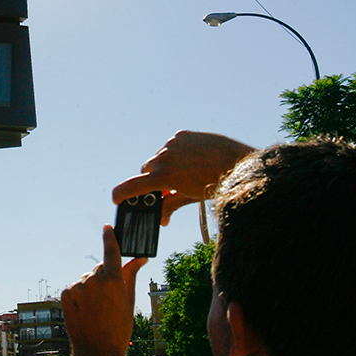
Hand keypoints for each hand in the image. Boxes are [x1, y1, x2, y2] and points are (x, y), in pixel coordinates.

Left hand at [61, 225, 147, 355]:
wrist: (98, 352)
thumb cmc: (119, 329)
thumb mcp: (128, 301)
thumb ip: (130, 276)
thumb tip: (139, 259)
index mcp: (113, 280)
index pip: (111, 251)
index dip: (109, 238)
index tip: (107, 228)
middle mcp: (93, 280)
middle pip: (99, 268)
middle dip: (104, 275)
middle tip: (110, 296)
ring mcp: (77, 287)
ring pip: (86, 279)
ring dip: (91, 287)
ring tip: (97, 309)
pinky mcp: (65, 294)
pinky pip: (74, 288)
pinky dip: (79, 294)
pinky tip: (86, 310)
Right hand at [112, 131, 253, 224]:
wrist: (240, 163)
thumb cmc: (216, 184)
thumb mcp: (190, 197)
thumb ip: (170, 206)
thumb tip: (162, 220)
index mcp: (165, 176)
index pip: (132, 186)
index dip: (121, 194)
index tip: (116, 199)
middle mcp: (165, 157)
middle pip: (146, 171)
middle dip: (151, 181)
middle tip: (163, 190)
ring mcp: (173, 144)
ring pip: (158, 158)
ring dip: (164, 166)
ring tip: (182, 174)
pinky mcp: (182, 135)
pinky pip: (171, 146)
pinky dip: (175, 154)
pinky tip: (189, 160)